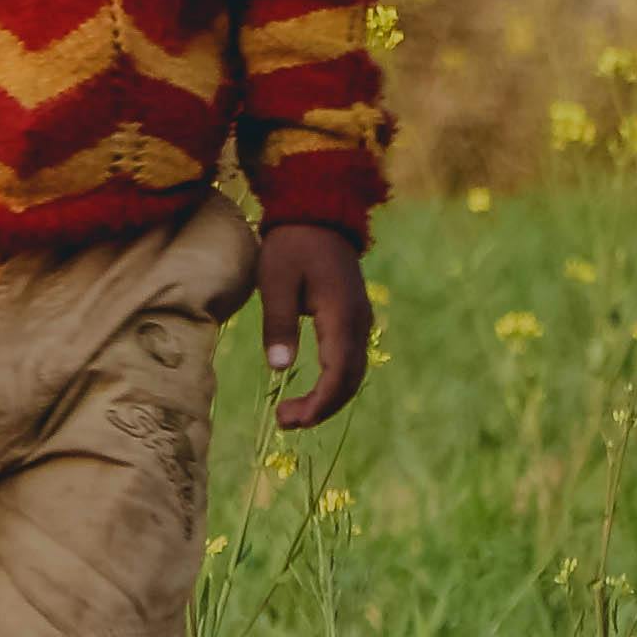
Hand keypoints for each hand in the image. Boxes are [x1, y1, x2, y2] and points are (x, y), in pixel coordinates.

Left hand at [257, 221, 374, 431]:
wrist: (317, 214)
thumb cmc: (291, 245)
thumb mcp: (276, 281)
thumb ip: (279, 323)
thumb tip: (279, 368)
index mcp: (341, 315)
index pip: (338, 373)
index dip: (318, 403)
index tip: (289, 418)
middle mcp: (359, 321)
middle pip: (350, 380)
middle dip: (321, 408)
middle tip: (285, 421)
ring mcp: (360, 319)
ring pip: (353, 372)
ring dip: (328, 398)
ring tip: (293, 413)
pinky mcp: (353, 317)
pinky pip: (350, 359)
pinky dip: (334, 382)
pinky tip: (311, 390)